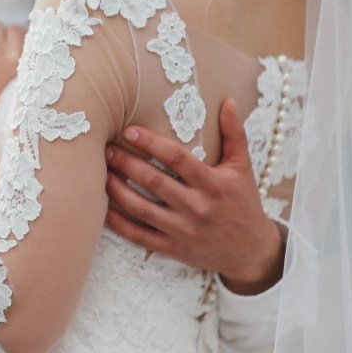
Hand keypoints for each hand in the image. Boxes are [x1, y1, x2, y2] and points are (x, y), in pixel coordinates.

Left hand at [103, 99, 284, 294]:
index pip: (177, 158)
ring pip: (141, 208)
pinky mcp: (174, 249)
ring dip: (116, 190)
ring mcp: (184, 230)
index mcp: (213, 184)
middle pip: (153, 181)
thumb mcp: (243, 168)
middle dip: (126, 163)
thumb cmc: (243, 203)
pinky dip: (118, 223)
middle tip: (106, 150)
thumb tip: (228, 101)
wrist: (251, 251)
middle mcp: (197, 207)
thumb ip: (234, 134)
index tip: (129, 131)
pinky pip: (139, 236)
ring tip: (100, 173)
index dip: (151, 143)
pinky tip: (102, 209)